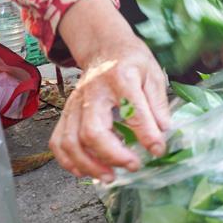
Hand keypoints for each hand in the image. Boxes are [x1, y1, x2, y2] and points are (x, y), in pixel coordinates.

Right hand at [50, 35, 171, 182]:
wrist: (104, 46)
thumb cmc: (132, 61)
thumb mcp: (153, 74)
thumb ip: (158, 103)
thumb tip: (164, 132)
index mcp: (120, 78)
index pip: (132, 110)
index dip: (147, 134)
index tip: (158, 150)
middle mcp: (93, 92)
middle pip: (92, 130)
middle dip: (112, 155)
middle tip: (133, 166)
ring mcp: (75, 103)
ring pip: (71, 140)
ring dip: (88, 164)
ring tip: (109, 177)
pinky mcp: (67, 111)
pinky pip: (58, 140)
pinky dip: (68, 161)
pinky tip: (85, 171)